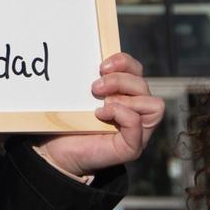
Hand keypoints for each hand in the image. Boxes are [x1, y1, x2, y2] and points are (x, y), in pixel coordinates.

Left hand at [35, 52, 163, 180]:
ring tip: (101, 103)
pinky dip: (121, 113)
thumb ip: (91, 80)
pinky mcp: (132, 146)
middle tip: (95, 87)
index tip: (101, 65)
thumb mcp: (80, 96)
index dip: (123, 61)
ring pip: (153, 102)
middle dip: (120, 80)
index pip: (136, 69)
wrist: (56, 152)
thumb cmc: (68, 123)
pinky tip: (100, 115)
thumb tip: (85, 57)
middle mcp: (136, 110)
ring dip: (125, 97)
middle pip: (144, 84)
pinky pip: (138, 122)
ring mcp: (138, 130)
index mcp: (124, 94)